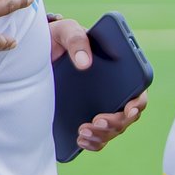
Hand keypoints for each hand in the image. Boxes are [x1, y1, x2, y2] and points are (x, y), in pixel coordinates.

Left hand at [48, 18, 147, 152]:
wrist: (37, 52)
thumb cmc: (58, 38)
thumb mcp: (65, 31)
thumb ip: (76, 39)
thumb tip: (84, 63)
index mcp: (117, 71)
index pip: (138, 91)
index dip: (138, 103)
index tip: (128, 110)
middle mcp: (113, 92)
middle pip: (127, 116)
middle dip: (115, 123)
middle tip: (95, 122)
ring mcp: (100, 106)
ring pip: (113, 130)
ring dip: (103, 136)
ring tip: (83, 132)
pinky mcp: (85, 117)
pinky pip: (98, 137)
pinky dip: (94, 143)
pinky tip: (81, 141)